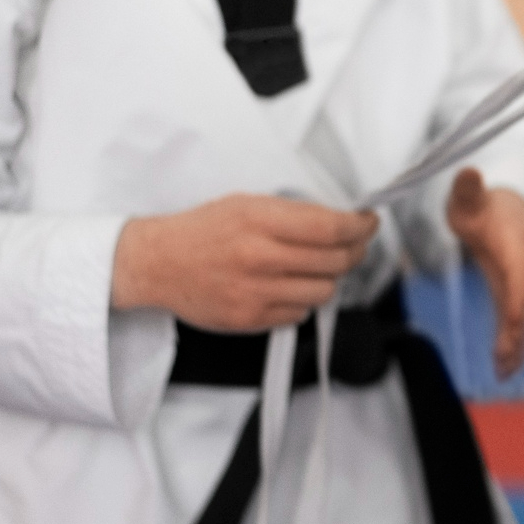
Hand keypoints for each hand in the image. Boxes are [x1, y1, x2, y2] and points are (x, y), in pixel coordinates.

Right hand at [112, 195, 378, 331]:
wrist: (155, 264)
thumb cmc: (202, 230)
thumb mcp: (246, 204)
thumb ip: (292, 214)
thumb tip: (342, 222)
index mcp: (259, 220)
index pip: (331, 228)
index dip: (360, 227)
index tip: (368, 224)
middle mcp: (260, 257)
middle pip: (335, 261)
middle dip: (354, 252)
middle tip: (354, 245)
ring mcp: (255, 291)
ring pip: (324, 291)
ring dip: (329, 279)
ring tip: (317, 267)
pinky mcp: (250, 319)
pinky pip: (299, 314)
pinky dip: (302, 301)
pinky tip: (288, 287)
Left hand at [446, 168, 523, 378]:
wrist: (506, 211)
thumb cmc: (483, 206)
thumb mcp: (469, 198)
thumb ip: (467, 190)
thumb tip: (468, 173)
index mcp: (518, 248)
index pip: (521, 277)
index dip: (518, 300)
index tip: (511, 324)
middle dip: (518, 334)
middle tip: (504, 361)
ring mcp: (523, 287)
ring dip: (518, 346)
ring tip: (502, 372)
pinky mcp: (515, 298)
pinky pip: (519, 324)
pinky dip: (515, 345)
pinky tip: (503, 369)